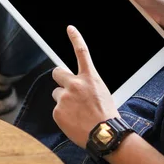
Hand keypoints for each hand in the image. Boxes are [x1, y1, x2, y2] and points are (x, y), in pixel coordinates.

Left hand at [51, 26, 119, 147]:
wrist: (105, 134)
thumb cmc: (107, 116)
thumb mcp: (102, 93)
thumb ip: (88, 86)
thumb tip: (77, 88)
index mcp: (90, 78)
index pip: (82, 52)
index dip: (75, 38)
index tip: (69, 28)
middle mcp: (75, 84)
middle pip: (57, 72)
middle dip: (60, 79)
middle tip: (66, 90)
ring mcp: (64, 97)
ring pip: (57, 94)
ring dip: (63, 101)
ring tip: (76, 113)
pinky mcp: (57, 111)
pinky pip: (57, 110)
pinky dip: (63, 116)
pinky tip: (73, 121)